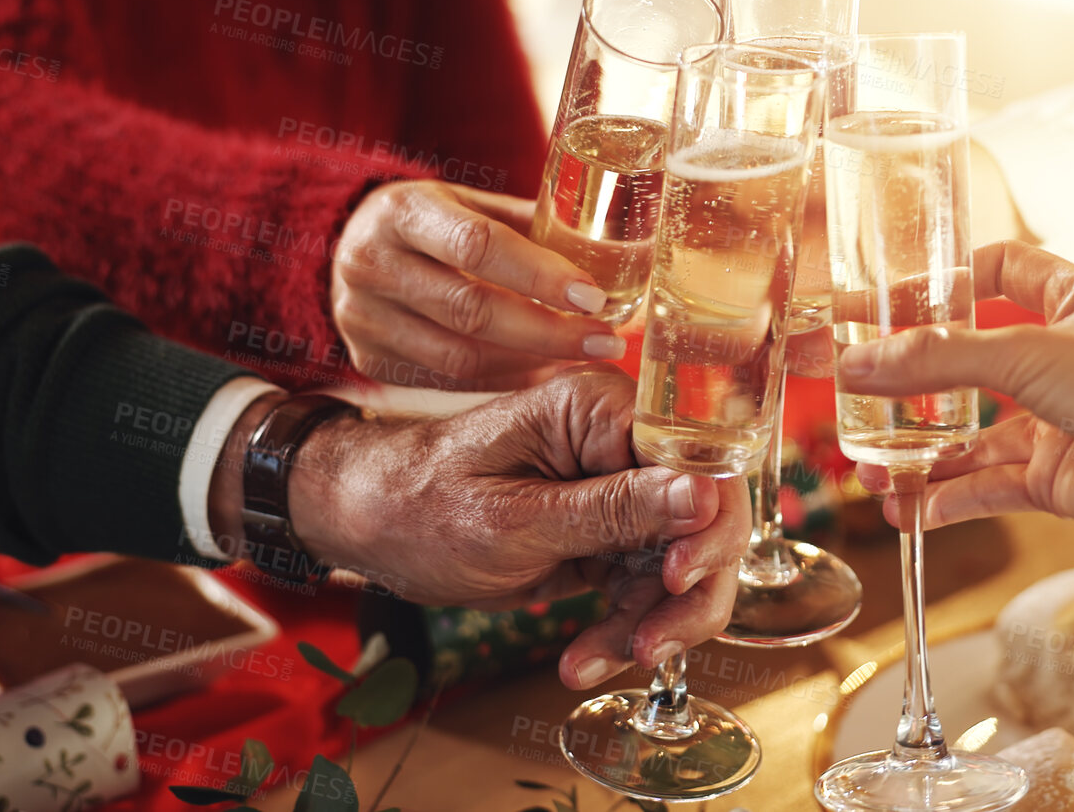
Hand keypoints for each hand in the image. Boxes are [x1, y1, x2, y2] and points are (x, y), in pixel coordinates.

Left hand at [216, 365, 748, 688]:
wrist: (365, 524)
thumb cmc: (419, 505)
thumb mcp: (514, 520)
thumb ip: (613, 511)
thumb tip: (705, 496)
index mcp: (601, 411)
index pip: (699, 460)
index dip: (708, 524)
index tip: (679, 578)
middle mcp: (621, 444)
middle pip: (706, 518)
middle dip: (685, 591)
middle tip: (650, 645)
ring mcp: (617, 491)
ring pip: (680, 564)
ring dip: (649, 623)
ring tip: (593, 662)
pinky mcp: (606, 534)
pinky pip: (642, 587)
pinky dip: (622, 629)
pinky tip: (583, 661)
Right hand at [330, 180, 626, 389]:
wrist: (346, 246)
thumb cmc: (433, 222)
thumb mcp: (470, 202)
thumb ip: (530, 224)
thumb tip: (618, 249)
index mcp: (405, 211)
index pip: (477, 246)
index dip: (540, 275)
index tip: (595, 297)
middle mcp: (374, 263)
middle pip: (472, 310)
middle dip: (549, 332)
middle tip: (606, 341)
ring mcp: (363, 317)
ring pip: (460, 357)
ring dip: (531, 364)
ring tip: (581, 360)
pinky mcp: (367, 359)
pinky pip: (447, 380)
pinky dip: (502, 381)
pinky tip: (541, 374)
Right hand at [845, 241, 1073, 537]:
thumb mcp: (1025, 352)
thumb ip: (939, 360)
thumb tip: (859, 364)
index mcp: (1071, 301)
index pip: (999, 271)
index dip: (946, 282)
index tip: (887, 300)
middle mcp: (1063, 358)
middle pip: (972, 362)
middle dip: (915, 382)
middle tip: (856, 390)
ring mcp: (1059, 420)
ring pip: (974, 435)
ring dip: (921, 453)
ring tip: (868, 469)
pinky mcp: (1057, 477)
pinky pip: (990, 486)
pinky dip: (949, 499)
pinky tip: (908, 509)